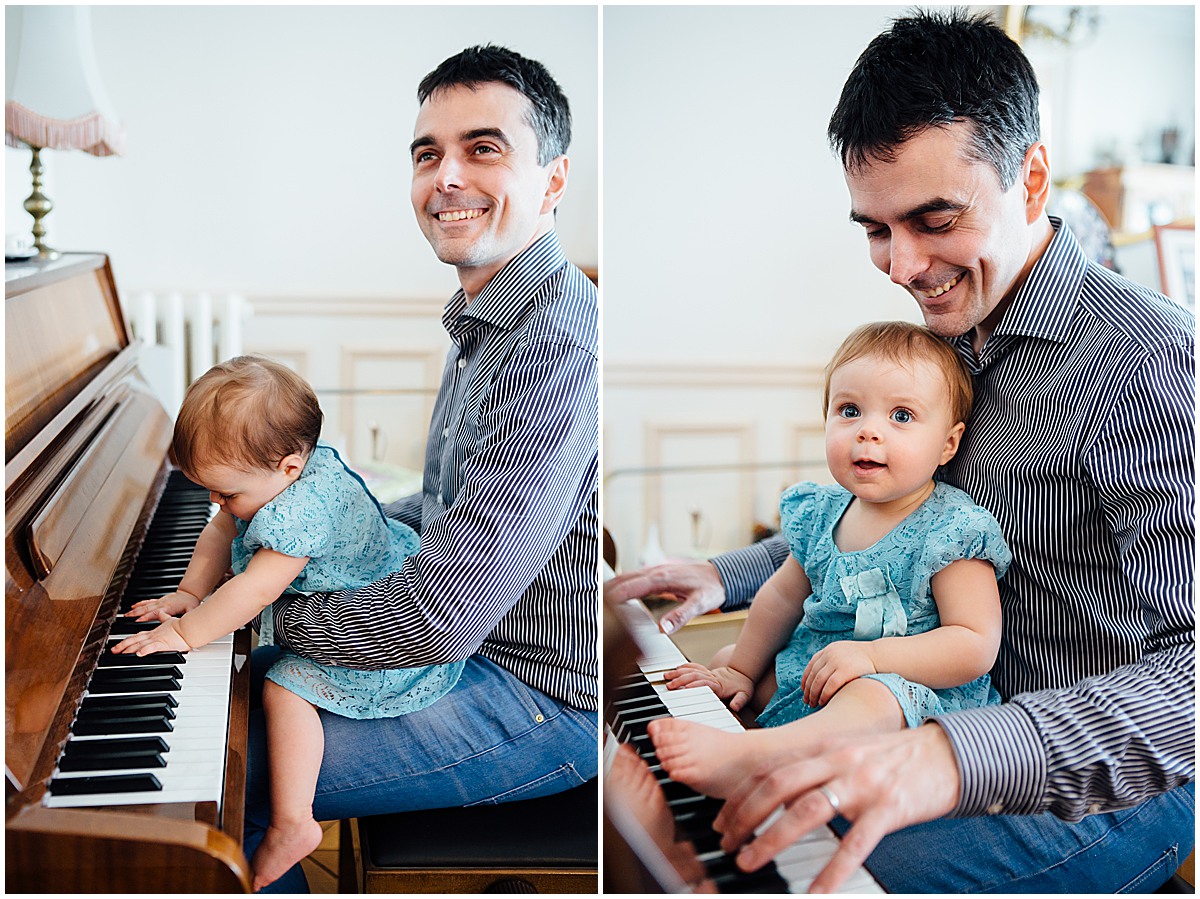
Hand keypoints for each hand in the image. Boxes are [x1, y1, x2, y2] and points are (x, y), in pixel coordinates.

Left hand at [111, 617, 192, 655]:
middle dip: (122, 645)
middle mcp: (153, 635)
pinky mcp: (163, 643)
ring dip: (129, 648)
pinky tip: (139, 654)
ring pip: (139, 643)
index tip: (121, 643)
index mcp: (154, 632)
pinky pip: (152, 647)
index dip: (129, 639)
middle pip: (134, 640)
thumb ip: (164, 618)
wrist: (188, 626)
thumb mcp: (170, 620)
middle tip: (113, 650)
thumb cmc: (182, 625)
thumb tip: (162, 613)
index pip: (138, 635)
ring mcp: (156, 639)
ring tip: (120, 652)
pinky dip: (145, 650)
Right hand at [125, 590, 200, 621]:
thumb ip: (186, 616)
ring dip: (135, 609)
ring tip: (126, 613)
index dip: (147, 617)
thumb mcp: (190, 610)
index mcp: (169, 608)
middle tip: (126, 616)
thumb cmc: (190, 602)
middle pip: (146, 609)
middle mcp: (162, 604)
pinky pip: (147, 602)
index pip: (155, 613)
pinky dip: (140, 604)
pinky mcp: (159, 600)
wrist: (190, 592)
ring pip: (145, 605)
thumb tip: (184, 622)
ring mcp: (160, 602)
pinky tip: (133, 606)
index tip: (138, 620)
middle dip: (136, 613)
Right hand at [603, 561, 725, 634]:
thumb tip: (662, 629)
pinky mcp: (655, 575)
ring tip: (593, 600)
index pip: (630, 586)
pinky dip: (619, 586)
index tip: (598, 606)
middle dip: (604, 591)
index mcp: (661, 578)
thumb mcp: (699, 604)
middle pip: (622, 579)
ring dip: (609, 587)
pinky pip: (632, 578)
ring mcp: (654, 571)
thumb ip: (681, 616)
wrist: (720, 575)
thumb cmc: (711, 588)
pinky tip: (612, 594)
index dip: (613, 596)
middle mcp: (655, 572)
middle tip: (588, 604)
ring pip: (625, 577)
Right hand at [665, 663, 755, 710]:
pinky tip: (674, 669)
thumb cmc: (742, 686)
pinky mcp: (705, 671)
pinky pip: (692, 666)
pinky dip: (683, 667)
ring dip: (678, 673)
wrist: (742, 674)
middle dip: (680, 680)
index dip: (695, 685)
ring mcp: (707, 673)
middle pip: (693, 676)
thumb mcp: (745, 695)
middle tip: (669, 685)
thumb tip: (735, 706)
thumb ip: (740, 700)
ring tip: (666, 676)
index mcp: (719, 685)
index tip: (685, 688)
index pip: (704, 683)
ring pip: (690, 670)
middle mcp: (711, 677)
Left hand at [713, 724, 960, 892]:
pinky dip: (833, 871)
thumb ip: (816, 768)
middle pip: (778, 785)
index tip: (723, 821)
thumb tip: (777, 792)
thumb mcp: (849, 753)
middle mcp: (838, 762)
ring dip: (773, 838)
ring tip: (752, 862)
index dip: (741, 795)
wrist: (948, 753)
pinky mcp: (889, 808)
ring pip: (807, 810)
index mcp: (825, 748)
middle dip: (745, 816)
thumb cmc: (895, 758)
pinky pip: (855, 844)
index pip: (770, 769)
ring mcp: (863, 784)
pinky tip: (817, 894)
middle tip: (728, 844)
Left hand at [801, 640, 876, 706]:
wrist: (881, 656)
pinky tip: (823, 702)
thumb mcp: (845, 655)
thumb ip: (832, 661)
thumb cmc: (864, 660)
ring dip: (813, 694)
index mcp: (829, 650)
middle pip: (813, 674)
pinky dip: (824, 695)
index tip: (803, 690)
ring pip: (818, 681)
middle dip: (808, 689)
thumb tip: (820, 677)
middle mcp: (830, 654)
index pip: (811, 665)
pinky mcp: (845, 671)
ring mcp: (837, 661)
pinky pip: (829, 686)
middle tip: (807, 700)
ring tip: (813, 703)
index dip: (805, 679)